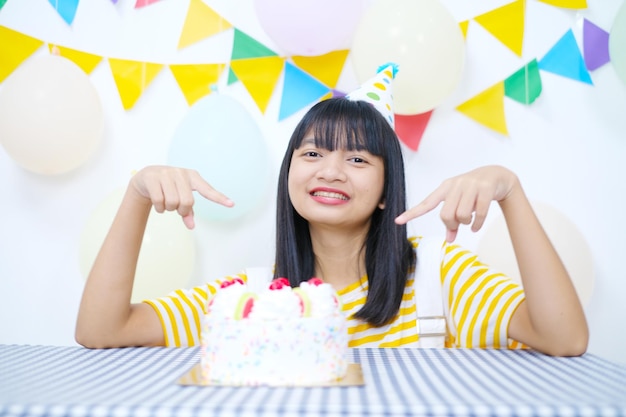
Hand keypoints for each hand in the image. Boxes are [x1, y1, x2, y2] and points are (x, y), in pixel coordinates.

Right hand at [130, 166, 233, 229]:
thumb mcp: (181, 196)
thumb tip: (191, 226)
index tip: (231, 204)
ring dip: (169, 208)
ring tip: (166, 203)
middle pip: (187, 201)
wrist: (147, 177)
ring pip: (173, 201)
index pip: (208, 190)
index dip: (219, 198)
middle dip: (181, 210)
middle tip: (177, 209)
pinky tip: (159, 203)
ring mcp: (166, 174)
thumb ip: (188, 211)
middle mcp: (181, 173)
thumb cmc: (169, 188)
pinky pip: (159, 201)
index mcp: (193, 176)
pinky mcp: (153, 178)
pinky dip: (160, 208)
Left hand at [395, 165, 517, 241]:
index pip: (426, 203)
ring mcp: (471, 186)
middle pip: (446, 215)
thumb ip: (453, 221)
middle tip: (459, 225)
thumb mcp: (461, 202)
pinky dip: (477, 224)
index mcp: (445, 187)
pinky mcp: (485, 189)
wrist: (497, 176)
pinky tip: (476, 226)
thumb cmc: (474, 192)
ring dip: (466, 223)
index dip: (412, 213)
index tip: (397, 221)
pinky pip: (479, 213)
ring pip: (462, 215)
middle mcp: (456, 185)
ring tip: (470, 221)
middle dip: (452, 225)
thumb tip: (449, 240)